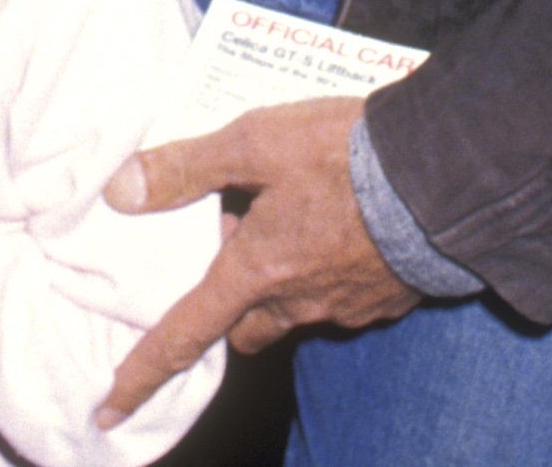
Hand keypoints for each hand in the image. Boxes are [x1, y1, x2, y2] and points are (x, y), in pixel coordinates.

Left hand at [95, 99, 412, 427]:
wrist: (442, 174)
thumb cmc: (342, 155)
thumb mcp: (253, 140)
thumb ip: (187, 168)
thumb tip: (121, 191)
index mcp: (254, 272)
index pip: (183, 335)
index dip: (143, 374)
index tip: (109, 410)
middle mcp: (296, 302)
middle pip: (244, 328)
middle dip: (230, 305)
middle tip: (239, 235)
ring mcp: (346, 307)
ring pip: (294, 312)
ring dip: (282, 283)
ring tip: (294, 217)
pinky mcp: (386, 298)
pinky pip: (342, 299)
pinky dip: (329, 272)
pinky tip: (343, 225)